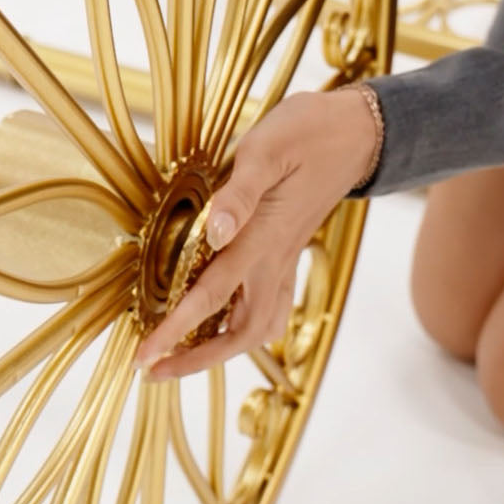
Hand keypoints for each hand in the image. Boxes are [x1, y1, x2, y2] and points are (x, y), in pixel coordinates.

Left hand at [134, 87, 378, 379]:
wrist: (358, 133)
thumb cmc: (309, 134)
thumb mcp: (266, 151)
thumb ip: (238, 194)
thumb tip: (216, 232)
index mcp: (262, 239)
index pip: (211, 298)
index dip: (175, 331)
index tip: (145, 357)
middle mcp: (273, 261)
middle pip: (235, 332)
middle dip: (194, 359)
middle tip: (152, 369)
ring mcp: (283, 262)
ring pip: (255, 328)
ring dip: (217, 350)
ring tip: (179, 358)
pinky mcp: (287, 256)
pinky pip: (266, 309)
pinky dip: (240, 329)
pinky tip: (219, 328)